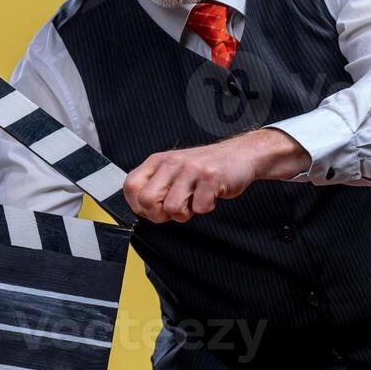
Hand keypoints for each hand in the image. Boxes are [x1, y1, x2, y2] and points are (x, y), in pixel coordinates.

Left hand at [123, 128, 309, 223]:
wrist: (239, 155)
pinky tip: (210, 196)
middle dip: (160, 215)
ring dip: (186, 213)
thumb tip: (142, 210)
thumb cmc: (204, 168)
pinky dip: (206, 208)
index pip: (130, 187)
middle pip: (147, 201)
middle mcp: (171, 163)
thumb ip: (156, 187)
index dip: (139, 205)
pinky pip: (200, 208)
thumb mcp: (174, 171)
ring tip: (195, 200)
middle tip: (176, 209)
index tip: (154, 208)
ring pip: (172, 208)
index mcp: (158, 161)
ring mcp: (191, 169)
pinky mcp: (211, 178)